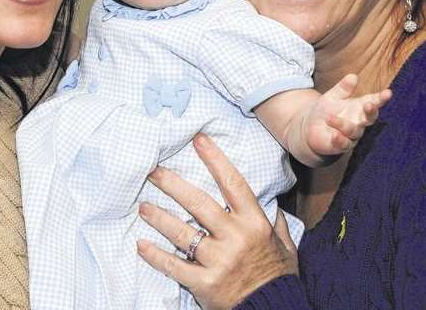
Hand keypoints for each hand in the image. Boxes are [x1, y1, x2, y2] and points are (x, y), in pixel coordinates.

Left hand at [137, 134, 297, 309]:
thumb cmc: (277, 275)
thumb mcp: (284, 243)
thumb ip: (274, 219)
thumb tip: (269, 199)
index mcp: (255, 223)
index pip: (232, 183)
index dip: (215, 159)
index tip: (198, 140)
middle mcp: (235, 238)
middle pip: (198, 203)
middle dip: (172, 185)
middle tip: (153, 171)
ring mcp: (218, 261)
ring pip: (181, 232)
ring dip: (158, 217)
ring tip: (143, 206)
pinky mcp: (204, 283)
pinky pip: (173, 266)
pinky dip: (155, 255)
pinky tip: (141, 245)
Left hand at [307, 74, 390, 156]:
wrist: (310, 126)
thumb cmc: (326, 109)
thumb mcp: (333, 96)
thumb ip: (343, 88)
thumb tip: (353, 76)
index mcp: (360, 107)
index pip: (374, 102)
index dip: (382, 98)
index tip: (388, 93)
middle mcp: (359, 122)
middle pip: (370, 118)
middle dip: (371, 112)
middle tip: (369, 105)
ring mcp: (352, 135)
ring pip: (354, 131)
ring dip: (343, 125)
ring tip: (330, 118)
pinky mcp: (341, 145)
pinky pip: (344, 144)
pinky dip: (340, 140)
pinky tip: (334, 135)